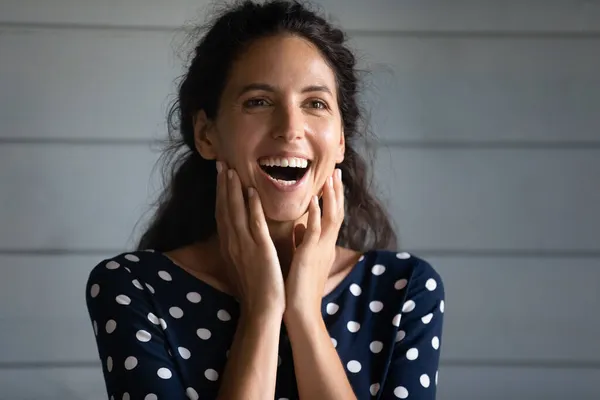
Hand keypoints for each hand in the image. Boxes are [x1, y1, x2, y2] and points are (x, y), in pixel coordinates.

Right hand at [215, 161, 285, 315]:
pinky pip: (254, 224)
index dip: (221, 193)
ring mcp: (244, 246)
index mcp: (230, 245)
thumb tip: (242, 233)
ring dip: (233, 190)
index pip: (223, 213)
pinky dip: (252, 207)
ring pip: (236, 212)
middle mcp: (233, 243)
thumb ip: (242, 246)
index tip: (221, 175)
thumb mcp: (244, 263)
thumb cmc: (255, 289)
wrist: (261, 310)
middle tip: (221, 163)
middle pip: (225, 208)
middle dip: (223, 185)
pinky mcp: (259, 250)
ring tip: (232, 170)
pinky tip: (251, 191)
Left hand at [284, 168, 343, 319]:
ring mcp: (320, 250)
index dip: (333, 197)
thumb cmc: (299, 287)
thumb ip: (303, 242)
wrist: (300, 311)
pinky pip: (315, 232)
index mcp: (323, 245)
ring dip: (330, 197)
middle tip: (336, 171)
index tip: (332, 179)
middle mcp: (325, 245)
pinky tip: (313, 200)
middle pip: (336, 212)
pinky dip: (315, 215)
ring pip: (331, 218)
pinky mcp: (309, 256)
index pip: (332, 216)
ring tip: (330, 178)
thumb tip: (299, 227)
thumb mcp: (303, 259)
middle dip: (336, 192)